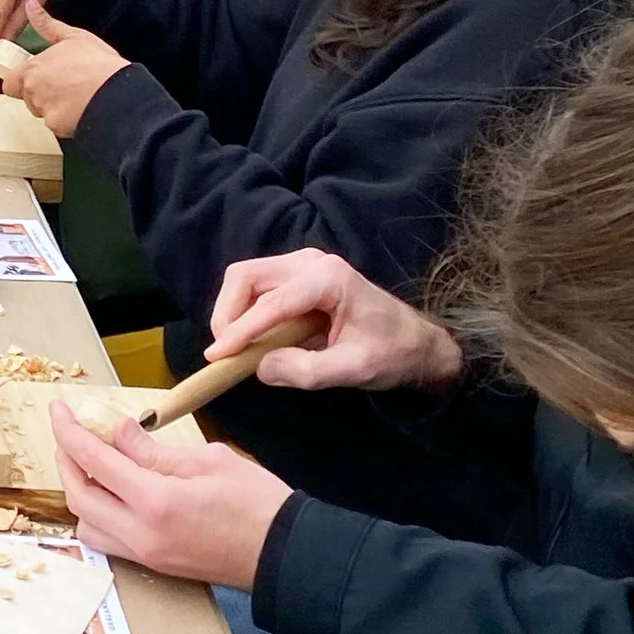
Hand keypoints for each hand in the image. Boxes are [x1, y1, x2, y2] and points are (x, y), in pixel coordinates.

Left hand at [11, 0, 126, 137]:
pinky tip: (81, 109)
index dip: (23, 81)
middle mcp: (33, 93)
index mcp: (32, 70)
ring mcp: (44, 111)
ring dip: (54, 106)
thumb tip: (29, 4)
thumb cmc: (97, 63)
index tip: (41, 77)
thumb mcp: (73, 36)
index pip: (10, 82)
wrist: (118, 93)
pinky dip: (66, 119)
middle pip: (27, 98)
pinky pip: (56, 125)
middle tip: (65, 85)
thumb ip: (46, 24)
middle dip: (40, 94)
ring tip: (76, 95)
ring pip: (42, 112)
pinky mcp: (57, 127)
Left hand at [46, 407, 289, 587]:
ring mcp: (146, 554)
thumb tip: (118, 433)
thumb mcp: (208, 461)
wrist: (285, 554)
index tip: (58, 410)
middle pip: (79, 496)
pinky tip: (111, 490)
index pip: (93, 461)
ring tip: (90, 461)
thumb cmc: (258, 504)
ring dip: (79, 490)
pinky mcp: (155, 564)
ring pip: (87, 524)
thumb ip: (154, 450)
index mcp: (155, 501)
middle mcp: (141, 533)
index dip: (69, 431)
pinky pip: (108, 539)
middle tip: (70, 432)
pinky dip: (98, 513)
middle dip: (66, 459)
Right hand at [208, 248, 463, 391]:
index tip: (218, 357)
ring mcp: (302, 265)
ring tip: (238, 349)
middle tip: (225, 353)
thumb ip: (308, 371)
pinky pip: (257, 288)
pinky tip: (254, 340)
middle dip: (227, 314)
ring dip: (233, 313)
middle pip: (246, 276)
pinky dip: (245, 313)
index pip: (271, 302)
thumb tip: (260, 367)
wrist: (415, 342)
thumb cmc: (391, 353)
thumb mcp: (356, 370)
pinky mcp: (296, 277)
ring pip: (246, 279)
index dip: (240, 330)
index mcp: (329, 278)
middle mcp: (310, 262)